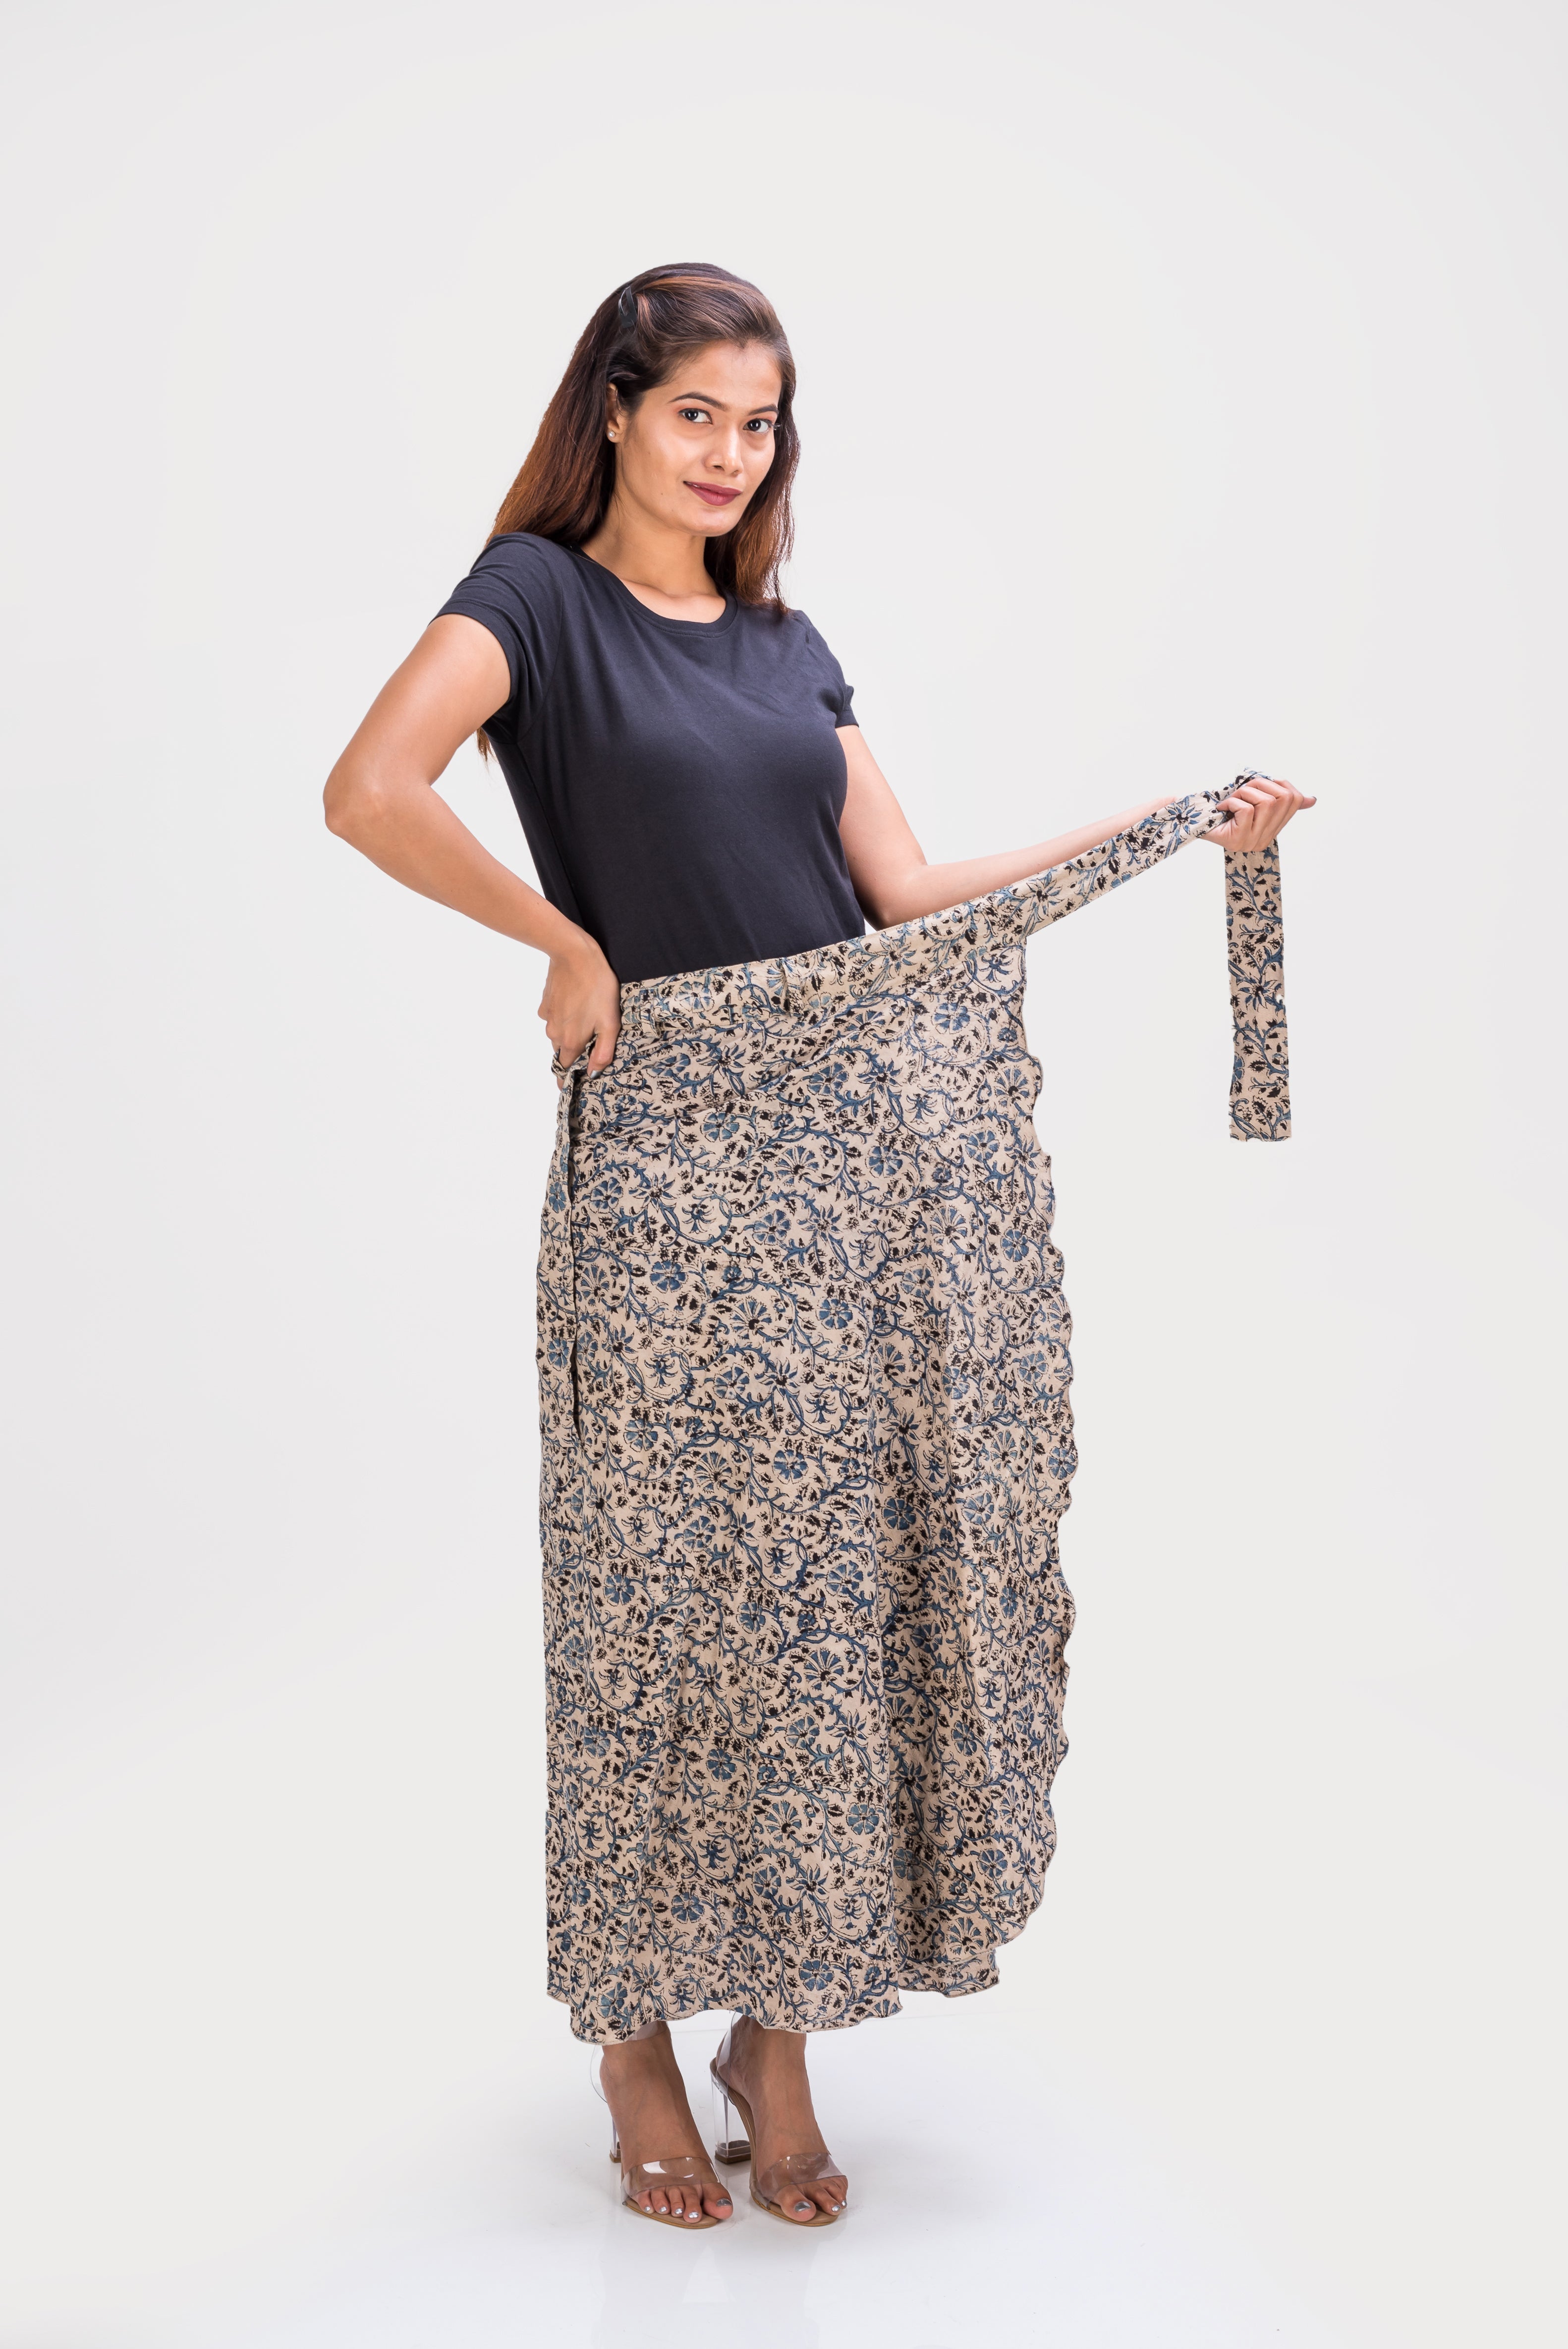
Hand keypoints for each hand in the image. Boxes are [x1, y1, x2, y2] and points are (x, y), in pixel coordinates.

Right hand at [538, 930, 620, 1083]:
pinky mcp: (545, 1004)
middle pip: (564, 1052)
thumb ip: (603, 1051)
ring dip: (570, 1031)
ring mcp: (547, 1018)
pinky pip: (554, 1018)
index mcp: (571, 1042)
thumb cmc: (597, 987)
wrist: (574, 955)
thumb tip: (595, 1073)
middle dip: (576, 1051)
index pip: (565, 1070)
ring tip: (587, 1016)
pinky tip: (576, 1002)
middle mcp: (554, 1033)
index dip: (572, 1076)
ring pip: (558, 1034)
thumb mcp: (610, 1022)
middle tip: (593, 1038)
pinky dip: (564, 1015)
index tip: (577, 1080)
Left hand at [1204, 773, 1315, 849]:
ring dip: (1245, 793)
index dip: (1280, 784)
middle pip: (1281, 798)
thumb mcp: (1253, 798)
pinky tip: (1223, 808)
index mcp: (1272, 828)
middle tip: (1242, 790)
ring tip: (1231, 800)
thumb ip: (1279, 798)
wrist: (1191, 817)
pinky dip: (1232, 802)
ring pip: (1266, 802)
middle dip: (1260, 785)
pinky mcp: (1237, 841)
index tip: (1261, 784)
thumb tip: (1312, 800)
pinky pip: (1246, 810)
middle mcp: (1264, 839)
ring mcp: (1252, 842)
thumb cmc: (1223, 806)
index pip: (1294, 800)